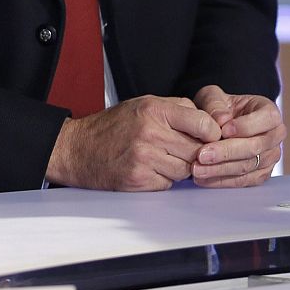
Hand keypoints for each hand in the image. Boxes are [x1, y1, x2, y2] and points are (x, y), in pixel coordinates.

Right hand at [45, 95, 222, 190]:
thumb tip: (210, 122)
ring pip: (185, 170)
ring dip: (179, 168)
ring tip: (161, 159)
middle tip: (180, 150)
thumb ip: (177, 109)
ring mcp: (145, 158)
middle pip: (197, 150)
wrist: (77, 149)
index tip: (208, 137)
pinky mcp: (139, 179)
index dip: (211, 133)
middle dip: (193, 152)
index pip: (203, 123)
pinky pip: (168, 184)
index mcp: (155, 109)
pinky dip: (163, 180)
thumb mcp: (143, 104)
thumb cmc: (112, 126)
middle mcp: (151, 132)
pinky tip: (149, 170)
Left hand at [189, 86, 284, 187]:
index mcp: (270, 112)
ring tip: (197, 168)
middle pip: (256, 147)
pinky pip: (244, 181)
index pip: (267, 119)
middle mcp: (275, 135)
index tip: (223, 130)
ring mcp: (270, 157)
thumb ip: (215, 103)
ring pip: (249, 166)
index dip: (245, 126)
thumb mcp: (212, 96)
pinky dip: (223, 181)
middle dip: (226, 152)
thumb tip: (222, 120)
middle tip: (202, 155)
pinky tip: (204, 179)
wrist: (219, 124)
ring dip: (221, 170)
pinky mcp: (261, 174)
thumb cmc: (219, 108)